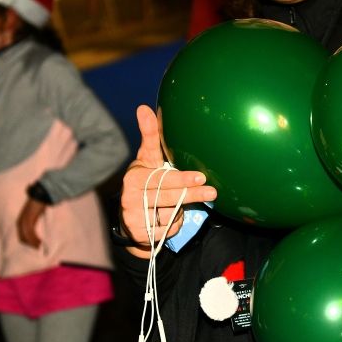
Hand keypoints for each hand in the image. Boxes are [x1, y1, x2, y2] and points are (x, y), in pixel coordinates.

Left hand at [18, 198, 46, 248]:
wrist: (40, 196)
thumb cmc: (38, 205)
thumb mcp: (33, 215)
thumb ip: (32, 221)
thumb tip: (36, 229)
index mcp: (20, 221)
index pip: (21, 236)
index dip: (28, 243)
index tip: (36, 245)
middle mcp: (20, 222)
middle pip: (22, 238)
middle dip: (30, 244)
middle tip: (38, 247)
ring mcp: (24, 221)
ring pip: (26, 237)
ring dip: (33, 243)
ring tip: (39, 246)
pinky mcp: (29, 220)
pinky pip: (30, 233)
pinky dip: (34, 239)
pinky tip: (40, 242)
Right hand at [120, 105, 216, 258]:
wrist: (130, 218)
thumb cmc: (145, 181)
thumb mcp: (146, 159)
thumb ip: (150, 136)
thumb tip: (144, 107)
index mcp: (134, 176)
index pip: (161, 178)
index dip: (181, 179)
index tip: (200, 177)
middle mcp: (130, 197)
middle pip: (169, 196)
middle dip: (192, 193)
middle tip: (212, 191)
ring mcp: (134, 217)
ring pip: (170, 214)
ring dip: (180, 210)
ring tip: (182, 202)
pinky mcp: (140, 234)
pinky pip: (168, 230)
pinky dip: (175, 224)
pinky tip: (172, 218)